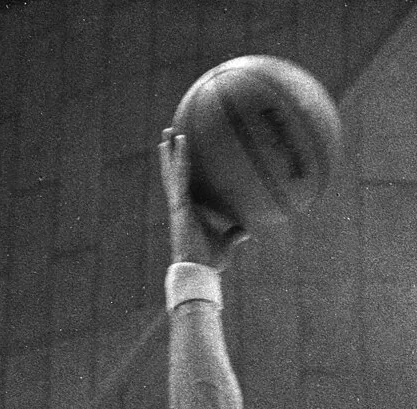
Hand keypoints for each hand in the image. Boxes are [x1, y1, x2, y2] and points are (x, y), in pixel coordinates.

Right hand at [159, 128, 247, 267]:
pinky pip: (181, 176)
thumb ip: (234, 234)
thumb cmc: (210, 261)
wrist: (199, 269)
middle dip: (171, 154)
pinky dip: (182, 158)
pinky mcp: (180, 204)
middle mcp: (181, 203)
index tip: (181, 153)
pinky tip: (182, 141)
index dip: (181, 168)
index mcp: (189, 210)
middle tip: (170, 133)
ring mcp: (179, 203)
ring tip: (169, 131)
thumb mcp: (226, 243)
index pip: (184, 184)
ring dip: (171, 151)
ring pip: (172, 171)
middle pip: (173, 173)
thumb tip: (247, 229)